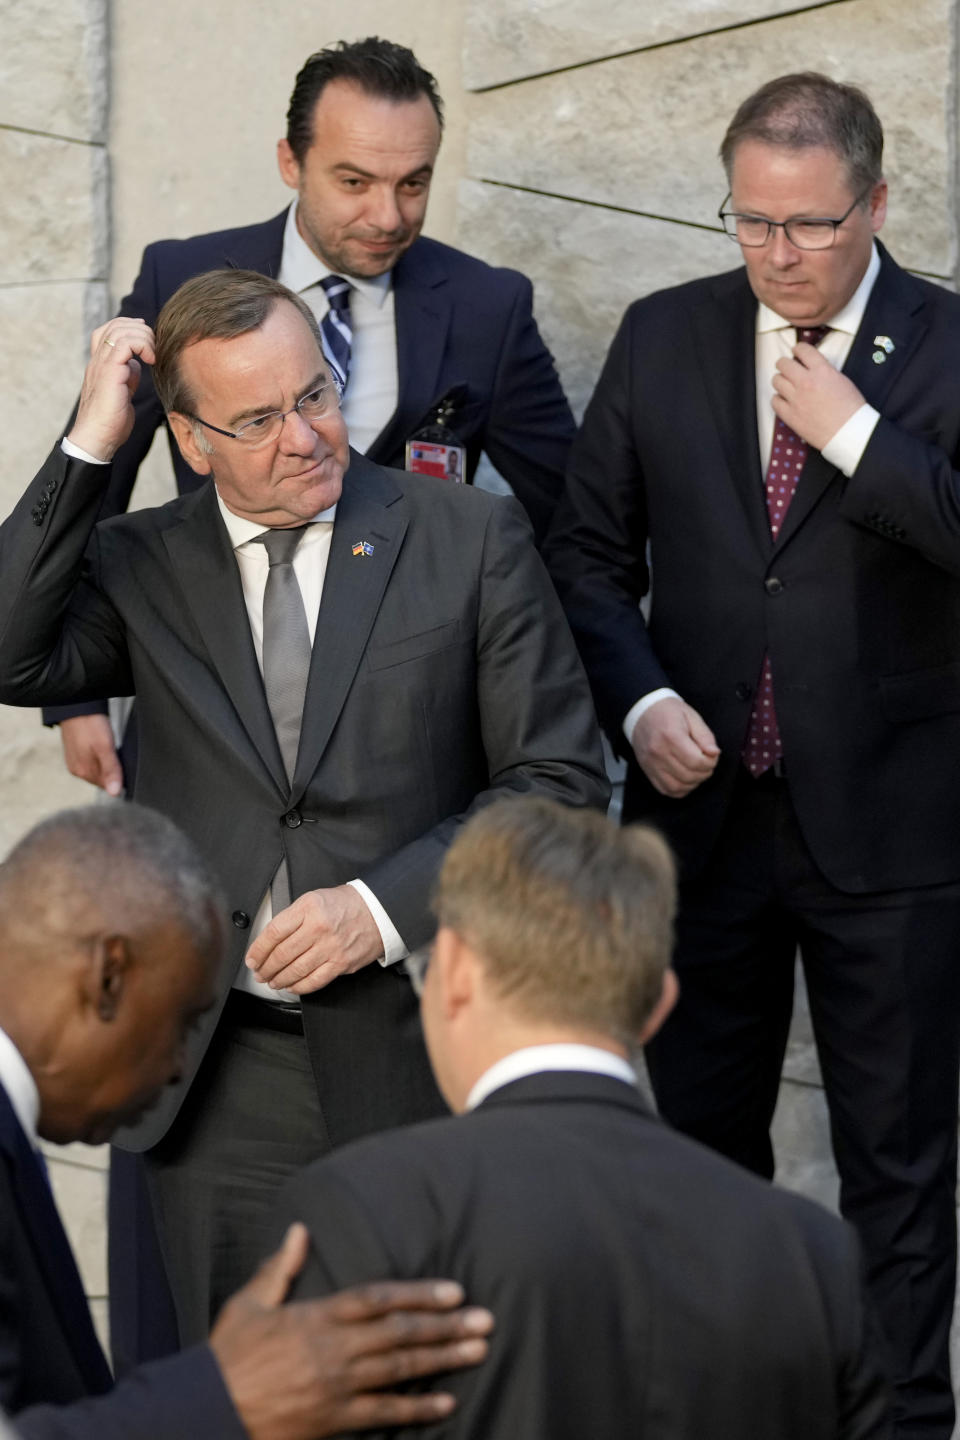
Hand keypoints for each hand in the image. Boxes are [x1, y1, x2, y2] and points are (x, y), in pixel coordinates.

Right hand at [59, 714, 122, 795]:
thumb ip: (111, 770)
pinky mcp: (75, 755)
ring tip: (109, 749)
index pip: (108, 786)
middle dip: (113, 771)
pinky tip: (102, 747)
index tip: (123, 765)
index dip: (119, 778)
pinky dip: (99, 758)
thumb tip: (114, 793)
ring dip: (106, 764)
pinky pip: (92, 763)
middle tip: (116, 754)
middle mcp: (78, 771)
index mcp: (84, 772)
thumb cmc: (90, 724)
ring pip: (98, 771)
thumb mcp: (105, 747)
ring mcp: (75, 763)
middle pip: (103, 779)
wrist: (76, 706)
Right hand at [68, 318, 155, 461]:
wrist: (97, 438)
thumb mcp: (123, 392)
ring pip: (121, 330)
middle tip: (154, 347)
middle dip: (140, 329)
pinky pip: (125, 343)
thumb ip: (128, 376)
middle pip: (115, 325)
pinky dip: (143, 346)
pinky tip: (151, 360)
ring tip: (153, 355)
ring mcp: (102, 364)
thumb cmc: (110, 422)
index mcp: (100, 364)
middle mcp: (98, 360)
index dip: (129, 326)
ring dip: (144, 337)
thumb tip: (138, 365)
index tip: (148, 337)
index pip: (108, 330)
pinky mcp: (110, 372)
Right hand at [209, 1223, 492, 1439]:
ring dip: (443, 1361)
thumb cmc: (228, 1355)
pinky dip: (416, 1409)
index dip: (419, 1294)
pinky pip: (383, 1414)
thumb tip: (299, 1229)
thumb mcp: (250, 1303)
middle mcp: (335, 1349)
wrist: (209, 1411)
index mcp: (318, 1317)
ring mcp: (338, 1387)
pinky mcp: (334, 1420)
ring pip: (400, 1370)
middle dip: (446, 1326)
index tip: (453, 1291)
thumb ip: (280, 1268)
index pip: (379, 1299)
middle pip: (400, 1334)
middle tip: (485, 1321)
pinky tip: (446, 1403)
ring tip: (478, 1352)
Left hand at [246, 884, 382, 994]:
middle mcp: (318, 928)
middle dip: (265, 968)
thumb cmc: (346, 905)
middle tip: (259, 972)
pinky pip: (314, 981)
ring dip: (278, 979)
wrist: (378, 911)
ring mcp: (330, 947)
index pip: (274, 932)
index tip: (252, 958)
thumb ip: (293, 917)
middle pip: (282, 954)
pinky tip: (291, 986)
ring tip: (272, 981)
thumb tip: (270, 940)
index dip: (258, 949)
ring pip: (295, 970)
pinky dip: (298, 987)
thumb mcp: (315, 899)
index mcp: (308, 908)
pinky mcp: (341, 963)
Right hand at [631, 696, 718, 797]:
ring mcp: (651, 764)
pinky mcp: (647, 771)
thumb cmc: (668, 712)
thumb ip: (705, 736)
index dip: (710, 763)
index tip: (712, 756)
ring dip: (692, 783)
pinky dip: (679, 789)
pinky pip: (666, 790)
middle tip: (707, 763)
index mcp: (671, 736)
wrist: (642, 712)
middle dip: (704, 772)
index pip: (696, 761)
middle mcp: (658, 752)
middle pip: (688, 776)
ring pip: (677, 787)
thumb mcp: (691, 716)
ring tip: (697, 771)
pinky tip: (685, 778)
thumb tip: (714, 753)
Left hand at [772, 342, 864, 451]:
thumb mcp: (842, 380)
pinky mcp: (790, 415)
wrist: (848, 432)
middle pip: (783, 364)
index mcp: (822, 371)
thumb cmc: (851, 409)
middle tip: (787, 367)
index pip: (803, 350)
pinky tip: (784, 400)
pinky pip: (774, 401)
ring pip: (776, 381)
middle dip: (785, 363)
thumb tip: (813, 368)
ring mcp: (796, 399)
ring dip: (780, 380)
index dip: (798, 349)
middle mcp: (806, 382)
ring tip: (786, 384)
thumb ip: (825, 371)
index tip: (796, 351)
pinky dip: (778, 399)